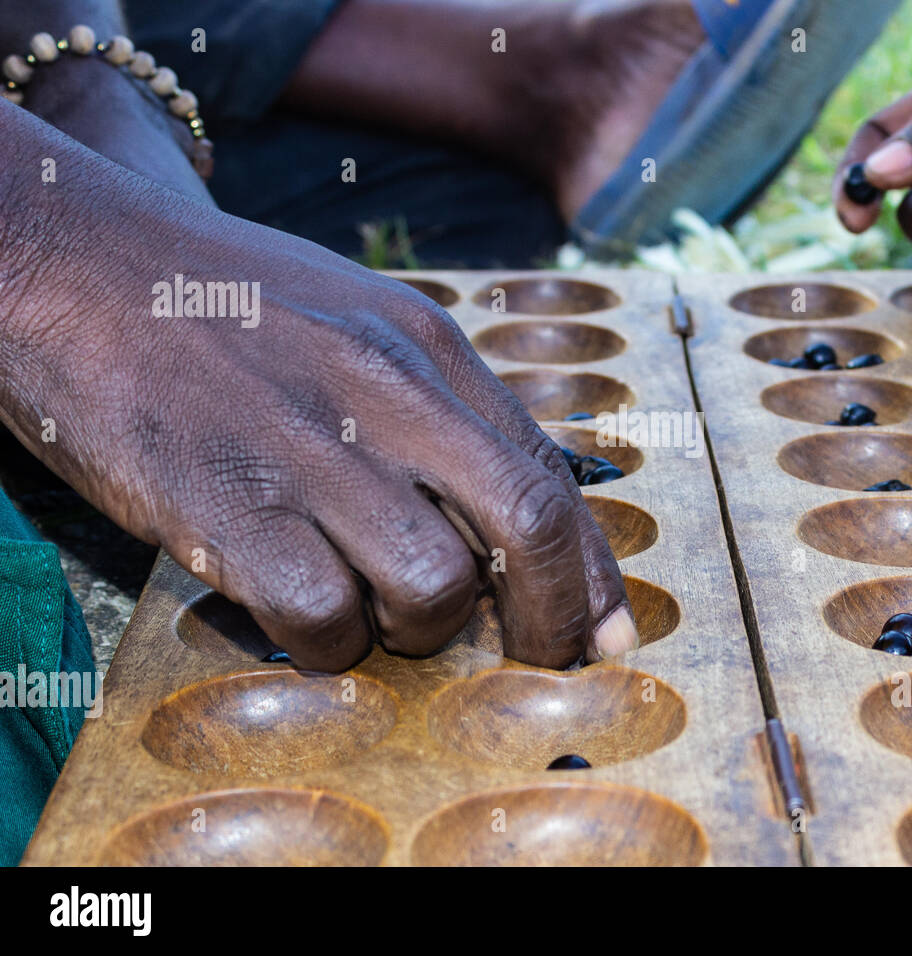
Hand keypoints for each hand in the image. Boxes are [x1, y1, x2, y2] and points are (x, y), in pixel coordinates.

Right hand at [0, 126, 636, 671]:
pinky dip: (330, 641)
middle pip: (526, 526)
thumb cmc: (221, 302)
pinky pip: (325, 618)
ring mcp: (308, 450)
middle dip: (556, 615)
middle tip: (547, 658)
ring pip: (432, 588)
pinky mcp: (227, 505)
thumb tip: (515, 503)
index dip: (593, 566)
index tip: (609, 626)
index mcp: (425, 345)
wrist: (72, 261)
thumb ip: (439, 405)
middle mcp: (385, 392)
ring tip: (375, 604)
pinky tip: (301, 610)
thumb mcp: (358, 322)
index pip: (548, 470)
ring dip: (420, 627)